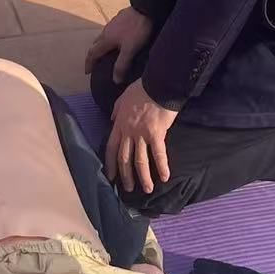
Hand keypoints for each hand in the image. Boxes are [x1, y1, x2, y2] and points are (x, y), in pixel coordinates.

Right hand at [85, 5, 153, 82]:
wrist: (145, 8)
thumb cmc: (136, 30)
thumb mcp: (130, 50)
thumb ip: (122, 64)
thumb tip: (115, 80)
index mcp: (106, 39)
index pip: (92, 53)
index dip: (89, 63)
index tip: (87, 72)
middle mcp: (106, 31)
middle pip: (95, 44)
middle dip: (93, 55)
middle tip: (95, 64)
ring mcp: (112, 23)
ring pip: (103, 37)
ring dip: (101, 46)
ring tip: (106, 53)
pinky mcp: (120, 18)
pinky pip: (111, 31)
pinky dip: (110, 39)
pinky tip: (119, 40)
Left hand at [106, 80, 177, 194]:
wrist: (157, 84)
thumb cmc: (142, 89)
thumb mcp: (122, 97)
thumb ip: (116, 110)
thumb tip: (112, 119)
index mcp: (119, 124)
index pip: (111, 148)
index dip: (110, 164)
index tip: (110, 177)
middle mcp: (128, 132)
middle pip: (124, 158)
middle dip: (125, 175)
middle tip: (128, 188)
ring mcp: (141, 134)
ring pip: (139, 160)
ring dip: (143, 177)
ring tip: (147, 189)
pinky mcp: (156, 134)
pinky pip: (158, 154)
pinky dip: (162, 167)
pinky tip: (164, 177)